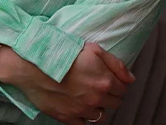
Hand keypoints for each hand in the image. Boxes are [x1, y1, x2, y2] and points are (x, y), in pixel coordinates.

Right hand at [4, 42, 135, 124]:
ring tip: (89, 95)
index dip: (118, 82)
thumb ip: (115, 64)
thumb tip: (131, 78)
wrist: (34, 65)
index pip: (124, 88)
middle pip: (115, 103)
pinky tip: (79, 105)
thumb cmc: (62, 53)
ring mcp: (83, 111)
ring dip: (99, 106)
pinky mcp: (68, 119)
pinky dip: (85, 117)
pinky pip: (85, 124)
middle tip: (98, 84)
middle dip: (110, 94)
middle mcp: (96, 99)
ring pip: (102, 116)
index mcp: (104, 81)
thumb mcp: (92, 49)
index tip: (110, 77)